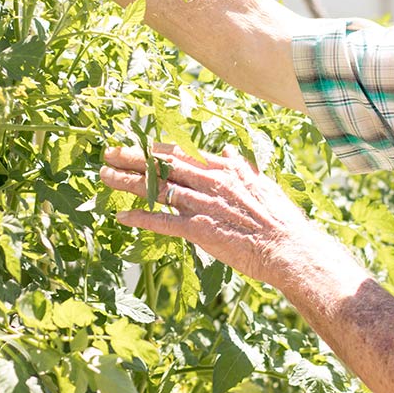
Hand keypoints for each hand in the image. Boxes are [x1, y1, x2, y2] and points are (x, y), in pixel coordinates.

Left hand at [100, 143, 341, 287]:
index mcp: (224, 169)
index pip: (182, 152)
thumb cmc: (279, 219)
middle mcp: (210, 182)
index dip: (156, 148)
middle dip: (133, 157)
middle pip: (163, 165)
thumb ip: (240, 167)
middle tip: (108, 152)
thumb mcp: (262, 184)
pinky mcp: (200, 230)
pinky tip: (122, 217)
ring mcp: (203, 205)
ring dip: (128, 182)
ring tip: (105, 176)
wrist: (288, 248)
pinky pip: (164, 222)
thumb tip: (227, 150)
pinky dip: (142, 219)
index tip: (137, 144)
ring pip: (158, 188)